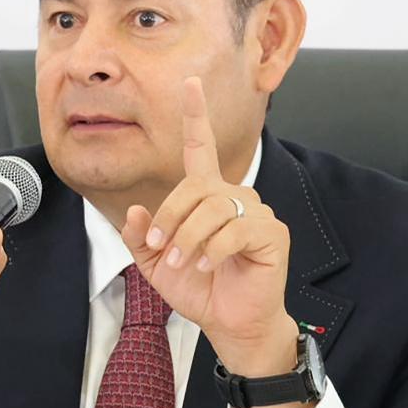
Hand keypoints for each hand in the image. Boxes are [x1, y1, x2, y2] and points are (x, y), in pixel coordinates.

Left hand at [121, 76, 297, 381]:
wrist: (230, 324)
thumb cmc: (200, 291)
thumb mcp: (155, 265)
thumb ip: (140, 238)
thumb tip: (135, 212)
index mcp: (207, 197)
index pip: (201, 148)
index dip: (196, 115)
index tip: (190, 83)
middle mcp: (234, 197)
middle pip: (195, 186)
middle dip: (170, 217)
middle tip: (157, 247)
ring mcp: (256, 213)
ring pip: (213, 207)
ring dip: (188, 237)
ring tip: (180, 261)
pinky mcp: (271, 233)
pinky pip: (235, 229)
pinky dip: (213, 249)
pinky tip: (207, 266)